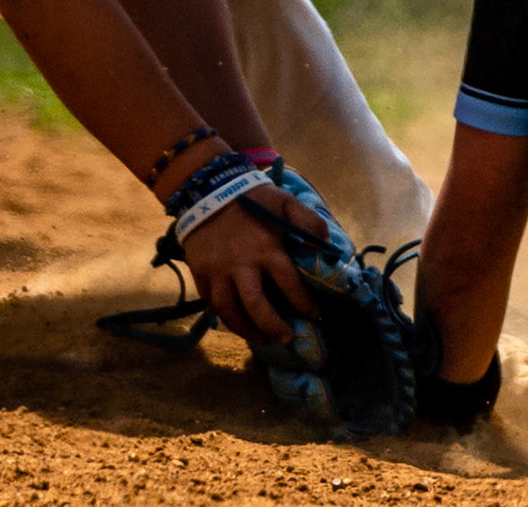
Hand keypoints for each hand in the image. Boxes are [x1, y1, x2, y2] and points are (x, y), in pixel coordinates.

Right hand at [179, 183, 328, 341]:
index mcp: (266, 249)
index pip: (289, 285)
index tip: (316, 316)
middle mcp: (241, 265)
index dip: (304, 304)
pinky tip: (236, 322)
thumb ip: (309, 222)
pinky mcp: (200, 273)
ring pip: (229, 311)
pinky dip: (224, 317)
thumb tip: (327, 247)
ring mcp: (218, 272)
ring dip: (246, 329)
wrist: (208, 188)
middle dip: (273, 327)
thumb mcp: (286, 201)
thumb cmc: (252, 197)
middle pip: (256, 306)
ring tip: (260, 339)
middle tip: (287, 338)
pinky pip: (211, 303)